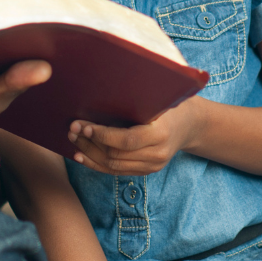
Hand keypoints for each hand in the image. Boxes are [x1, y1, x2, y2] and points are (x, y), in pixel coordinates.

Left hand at [68, 96, 204, 174]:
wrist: (189, 124)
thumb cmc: (168, 103)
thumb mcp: (156, 98)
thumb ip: (133, 99)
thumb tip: (98, 88)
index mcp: (160, 134)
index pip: (126, 140)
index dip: (102, 135)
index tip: (84, 125)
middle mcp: (157, 154)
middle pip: (116, 155)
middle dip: (90, 143)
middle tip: (72, 130)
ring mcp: (152, 166)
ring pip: (113, 166)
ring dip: (89, 154)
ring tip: (73, 140)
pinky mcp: (146, 171)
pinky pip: (116, 172)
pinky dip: (97, 164)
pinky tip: (82, 155)